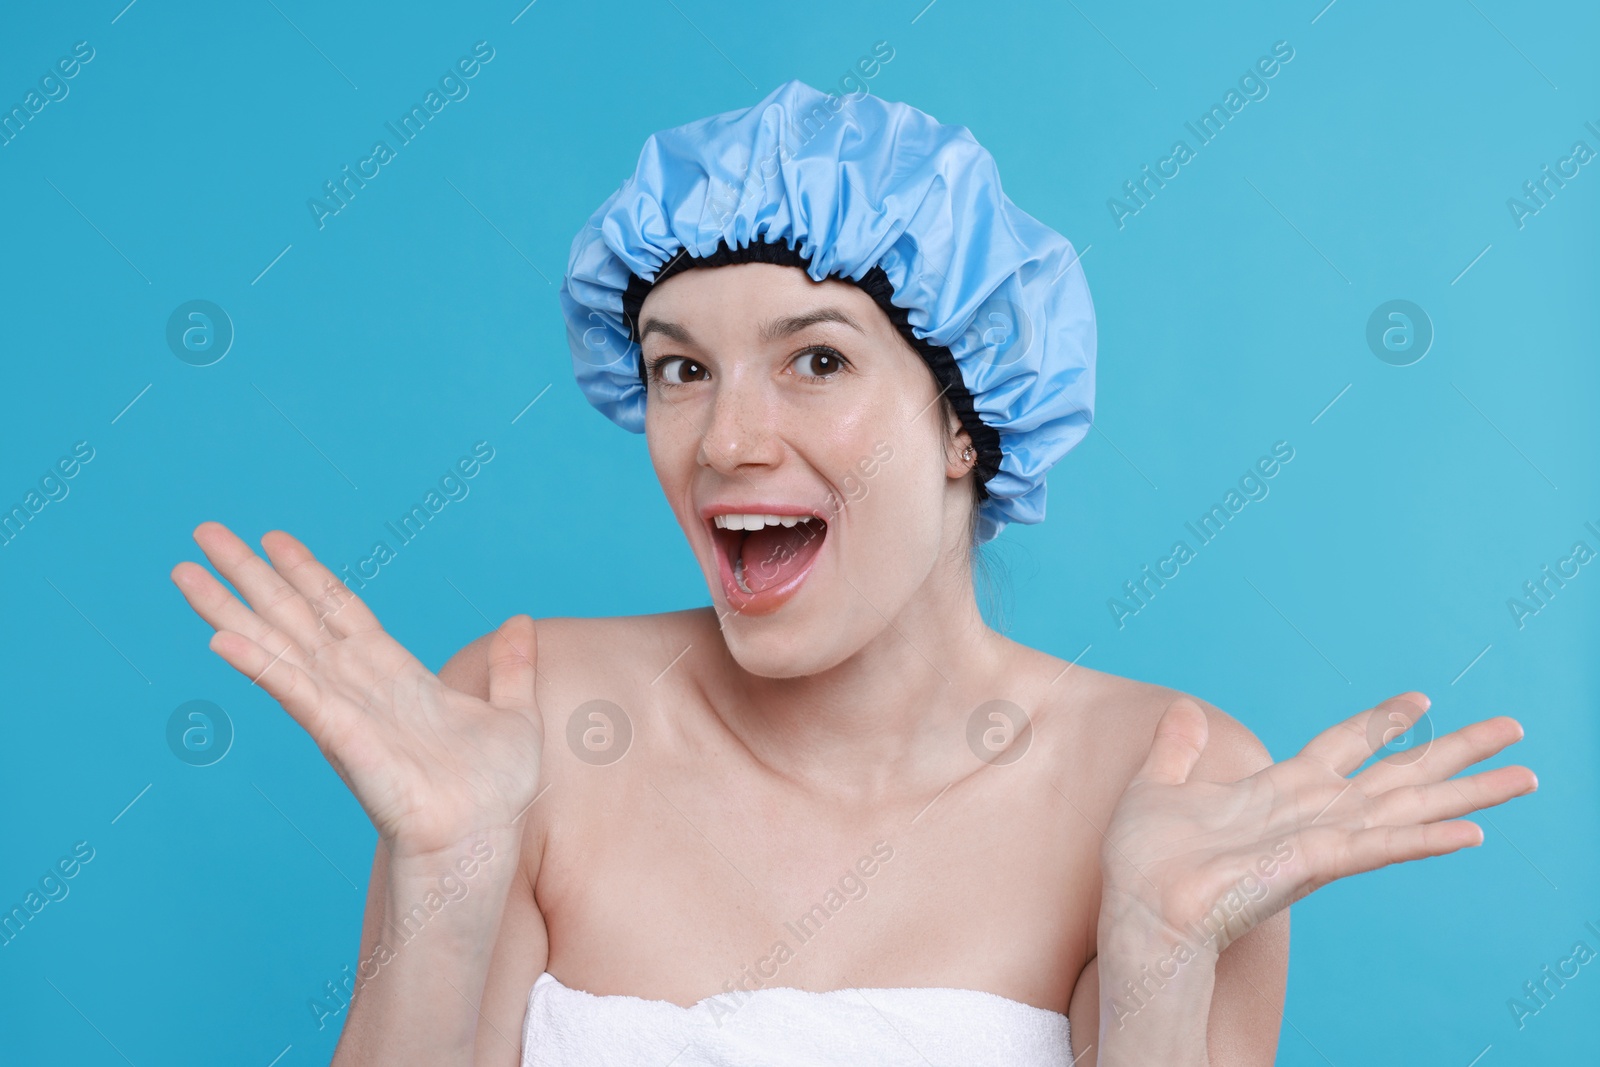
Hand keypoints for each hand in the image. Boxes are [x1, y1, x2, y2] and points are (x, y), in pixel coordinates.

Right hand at [171, 522, 543, 859]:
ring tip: (184, 571)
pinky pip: (296, 694)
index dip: (308, 574)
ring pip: (278, 647)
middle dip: (249, 576)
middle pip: (294, 618)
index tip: (273, 539)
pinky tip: (221, 640)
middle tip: (205, 533)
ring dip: (230, 609)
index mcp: (396, 677)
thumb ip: (511, 667)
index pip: (342, 612)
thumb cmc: (495, 793)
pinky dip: (260, 666)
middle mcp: (359, 687)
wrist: (484, 841)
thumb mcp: (515, 714)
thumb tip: (521, 619)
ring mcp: (344, 710)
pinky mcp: (342, 738)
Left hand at [1098, 692, 1534, 955]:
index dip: (1381, 722)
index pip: (1343, 746)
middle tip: (1514, 730)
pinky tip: (1472, 832)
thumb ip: (1176, 750)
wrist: (1138, 912)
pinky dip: (1423, 839)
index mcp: (1278, 792)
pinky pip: (1378, 847)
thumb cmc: (1144, 863)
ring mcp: (1318, 841)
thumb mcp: (1156, 788)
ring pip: (1406, 807)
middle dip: (1456, 752)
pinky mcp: (1313, 865)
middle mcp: (1310, 814)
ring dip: (1466, 792)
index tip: (1422, 699)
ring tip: (1524, 776)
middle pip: (1397, 774)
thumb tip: (1183, 709)